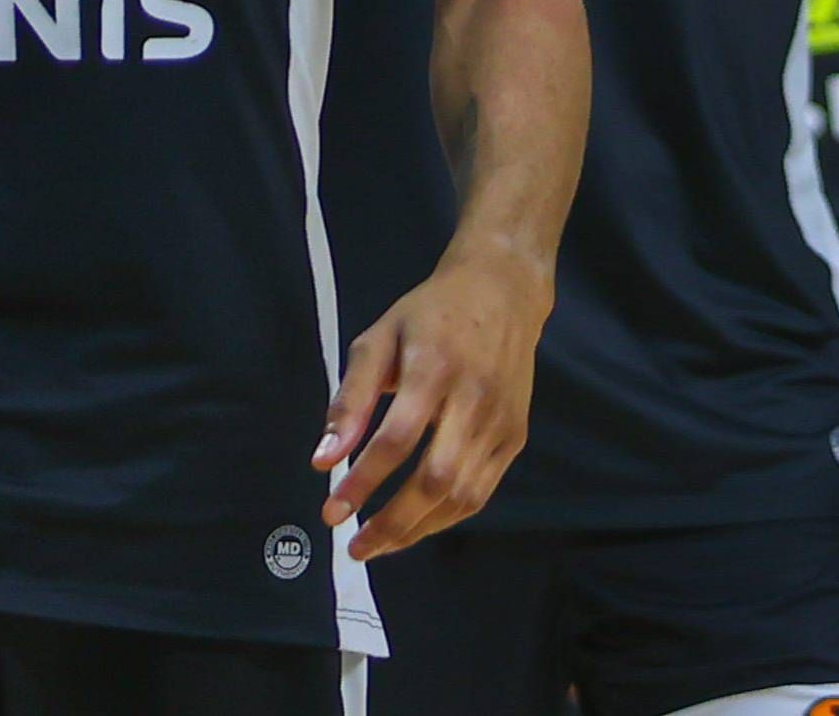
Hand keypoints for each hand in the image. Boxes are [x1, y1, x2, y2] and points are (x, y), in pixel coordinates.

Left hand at [313, 246, 548, 559]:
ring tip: (380, 544)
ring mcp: (500, 423)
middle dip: (392, 523)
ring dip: (418, 529)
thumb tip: (323, 459)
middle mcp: (473, 400)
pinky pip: (481, 491)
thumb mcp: (379, 338)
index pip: (395, 441)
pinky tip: (418, 523)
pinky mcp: (514, 436)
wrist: (503, 291)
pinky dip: (446, 516)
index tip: (332, 513)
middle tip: (356, 547)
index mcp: (433, 370)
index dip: (362, 483)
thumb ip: (351, 399)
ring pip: (461, 495)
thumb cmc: (431, 312)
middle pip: (434, 480)